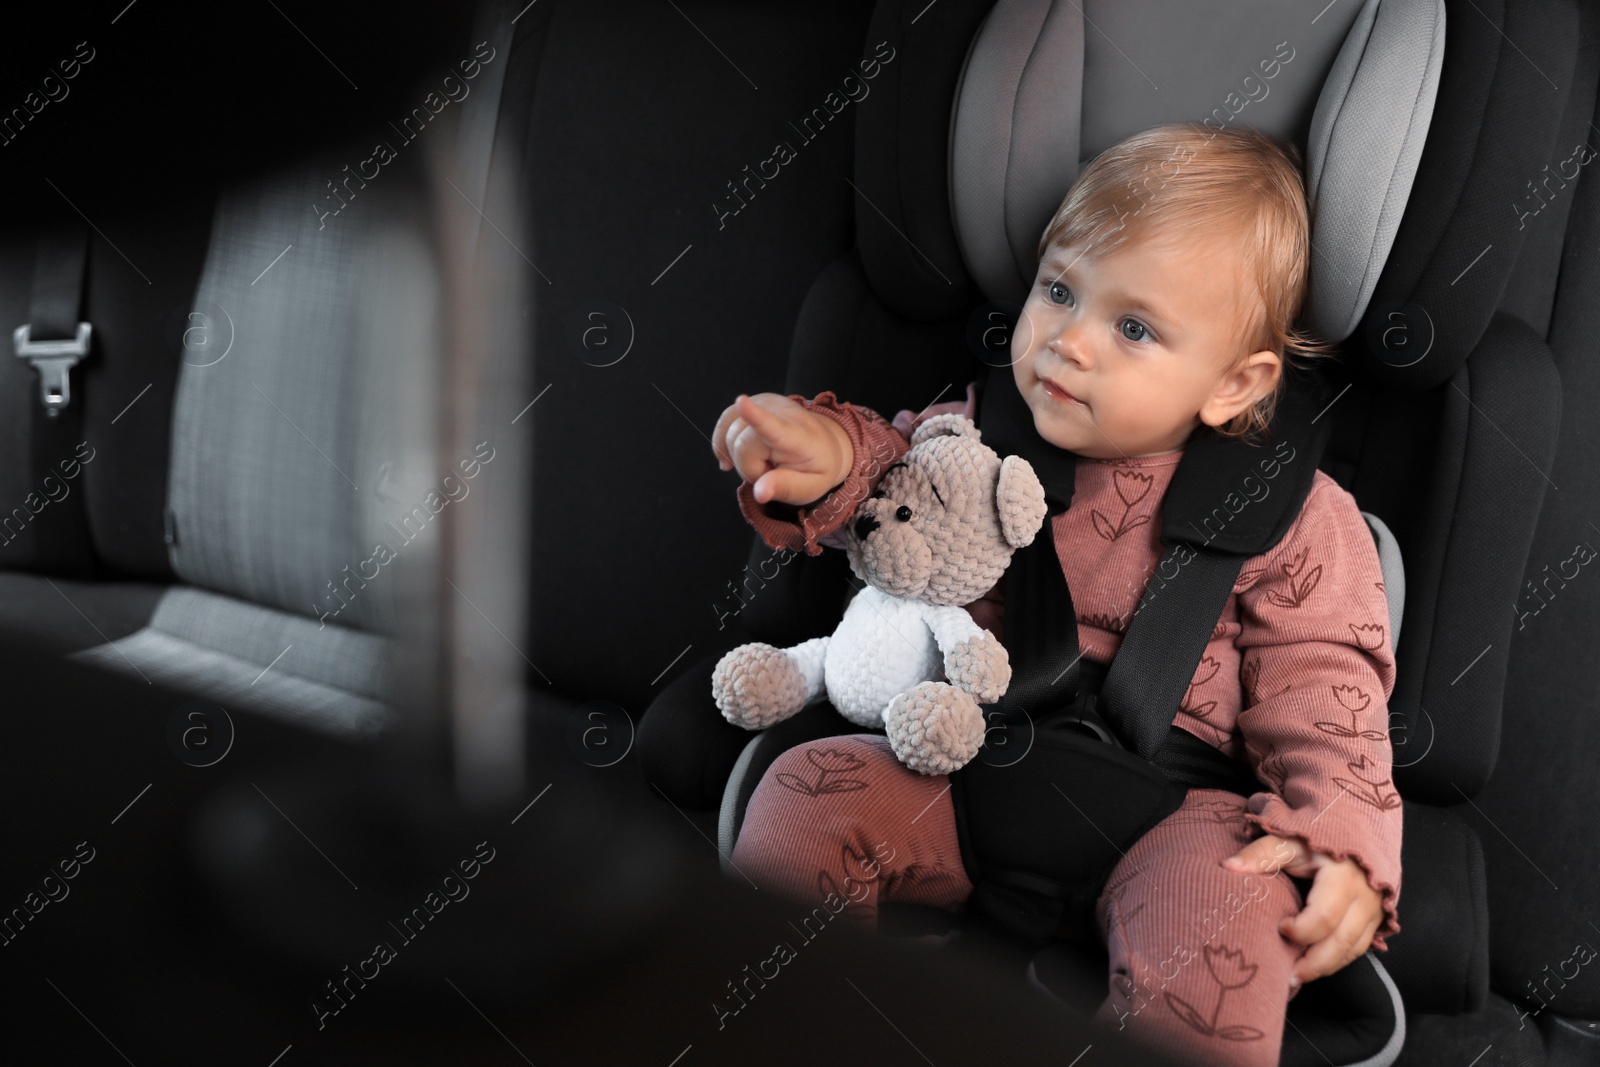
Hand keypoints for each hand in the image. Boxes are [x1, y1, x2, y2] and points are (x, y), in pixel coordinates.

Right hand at [711, 393, 853, 505]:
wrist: (824, 445)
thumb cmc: (815, 469)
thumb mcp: (809, 488)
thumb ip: (785, 489)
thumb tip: (759, 493)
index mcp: (798, 437)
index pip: (774, 426)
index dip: (755, 416)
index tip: (742, 402)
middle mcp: (781, 412)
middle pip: (740, 445)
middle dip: (749, 468)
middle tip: (772, 471)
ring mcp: (766, 402)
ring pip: (729, 435)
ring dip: (740, 457)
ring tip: (764, 460)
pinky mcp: (754, 400)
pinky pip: (725, 424)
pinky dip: (726, 443)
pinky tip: (736, 454)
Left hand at [1221, 833, 1383, 990]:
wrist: (1353, 833)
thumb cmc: (1315, 838)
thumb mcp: (1289, 841)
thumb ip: (1262, 854)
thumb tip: (1229, 868)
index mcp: (1343, 877)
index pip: (1325, 916)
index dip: (1301, 930)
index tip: (1280, 928)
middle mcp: (1364, 897)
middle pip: (1341, 942)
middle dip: (1313, 964)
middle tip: (1286, 976)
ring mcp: (1374, 910)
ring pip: (1352, 950)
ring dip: (1324, 967)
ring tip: (1295, 977)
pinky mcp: (1375, 919)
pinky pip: (1358, 948)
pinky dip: (1336, 961)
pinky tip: (1313, 967)